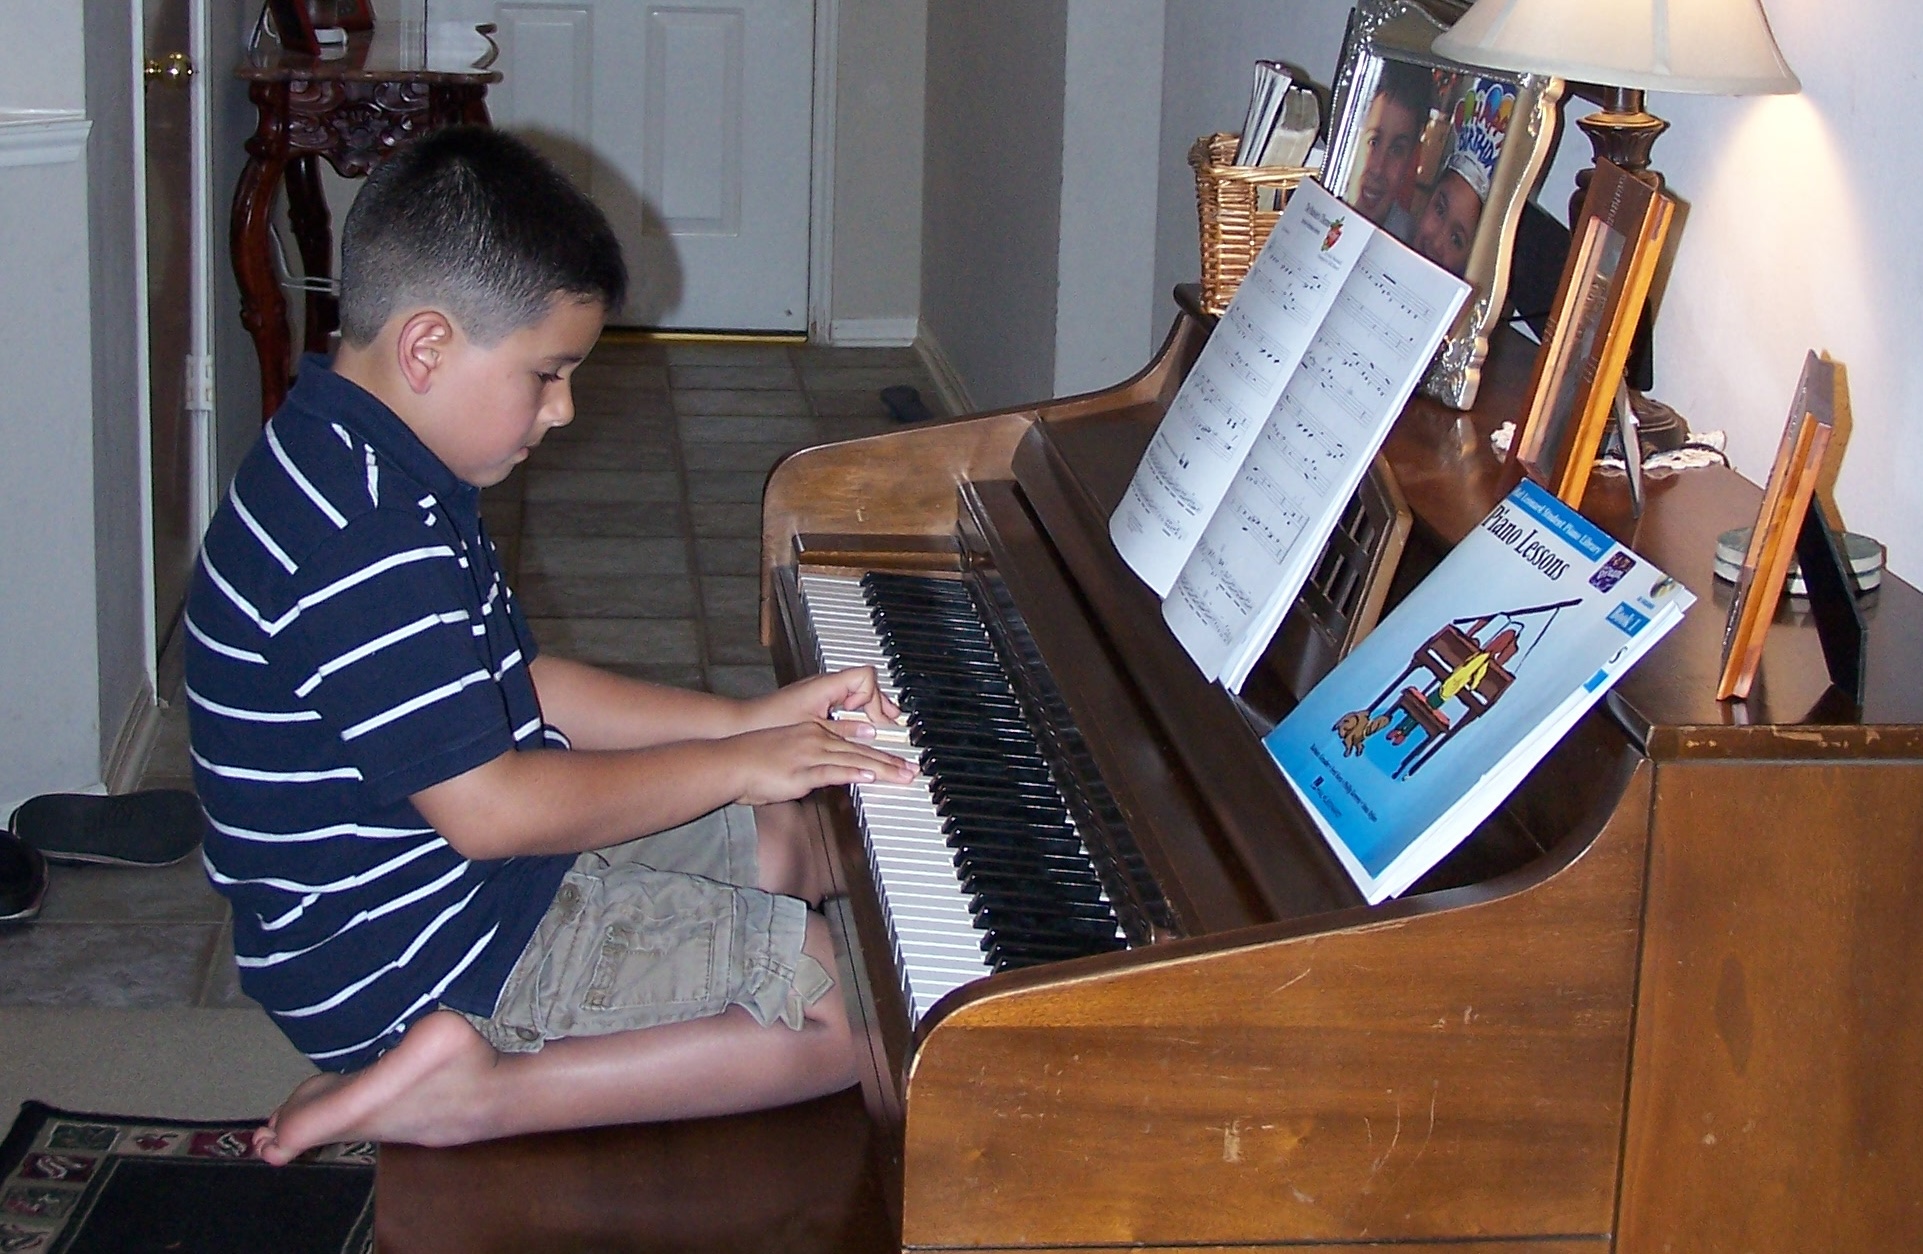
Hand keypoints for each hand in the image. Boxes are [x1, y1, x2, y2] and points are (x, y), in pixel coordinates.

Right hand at [727, 718, 916, 805]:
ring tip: (903, 775)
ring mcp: (809, 754)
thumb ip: (811, 758)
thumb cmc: (753, 759)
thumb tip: (826, 771)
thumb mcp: (788, 749)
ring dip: (882, 768)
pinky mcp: (801, 771)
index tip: (898, 760)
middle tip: (912, 770)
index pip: (854, 741)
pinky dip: (853, 772)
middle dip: (890, 761)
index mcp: (813, 732)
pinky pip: (833, 771)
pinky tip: (869, 775)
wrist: (730, 761)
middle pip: (861, 750)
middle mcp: (816, 739)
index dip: (879, 751)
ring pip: (854, 760)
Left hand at [749, 667, 901, 735]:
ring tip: (886, 720)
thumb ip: (844, 730)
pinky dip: (856, 710)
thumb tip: (870, 731)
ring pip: (854, 692)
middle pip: (864, 684)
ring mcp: (818, 692)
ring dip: (871, 706)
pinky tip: (859, 723)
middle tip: (894, 720)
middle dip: (881, 702)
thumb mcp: (811, 730)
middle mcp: (824, 684)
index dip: (874, 698)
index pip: (865, 678)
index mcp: (826, 685)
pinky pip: (843, 700)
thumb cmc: (768, 722)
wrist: (742, 723)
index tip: (877, 720)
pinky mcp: (812, 703)